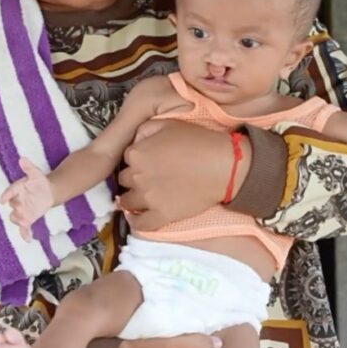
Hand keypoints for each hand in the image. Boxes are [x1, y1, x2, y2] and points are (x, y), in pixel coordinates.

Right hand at [0, 158, 53, 240]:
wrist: (49, 192)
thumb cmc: (39, 182)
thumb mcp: (35, 173)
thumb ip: (29, 167)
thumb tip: (22, 159)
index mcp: (16, 189)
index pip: (10, 192)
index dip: (6, 195)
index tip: (3, 200)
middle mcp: (16, 201)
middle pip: (13, 206)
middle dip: (16, 208)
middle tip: (21, 208)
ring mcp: (22, 211)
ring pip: (16, 217)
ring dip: (19, 220)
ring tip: (24, 222)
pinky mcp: (28, 219)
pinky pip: (23, 228)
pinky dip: (25, 234)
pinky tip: (28, 239)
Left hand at [116, 120, 247, 231]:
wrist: (222, 166)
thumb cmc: (199, 142)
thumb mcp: (168, 123)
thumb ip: (144, 129)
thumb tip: (134, 140)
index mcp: (137, 153)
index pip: (126, 157)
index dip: (137, 159)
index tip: (146, 161)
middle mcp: (137, 176)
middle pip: (124, 179)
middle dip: (133, 178)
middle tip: (148, 177)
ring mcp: (148, 198)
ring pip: (126, 202)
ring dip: (132, 198)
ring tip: (141, 197)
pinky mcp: (161, 215)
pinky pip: (140, 224)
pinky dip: (135, 221)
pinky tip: (137, 217)